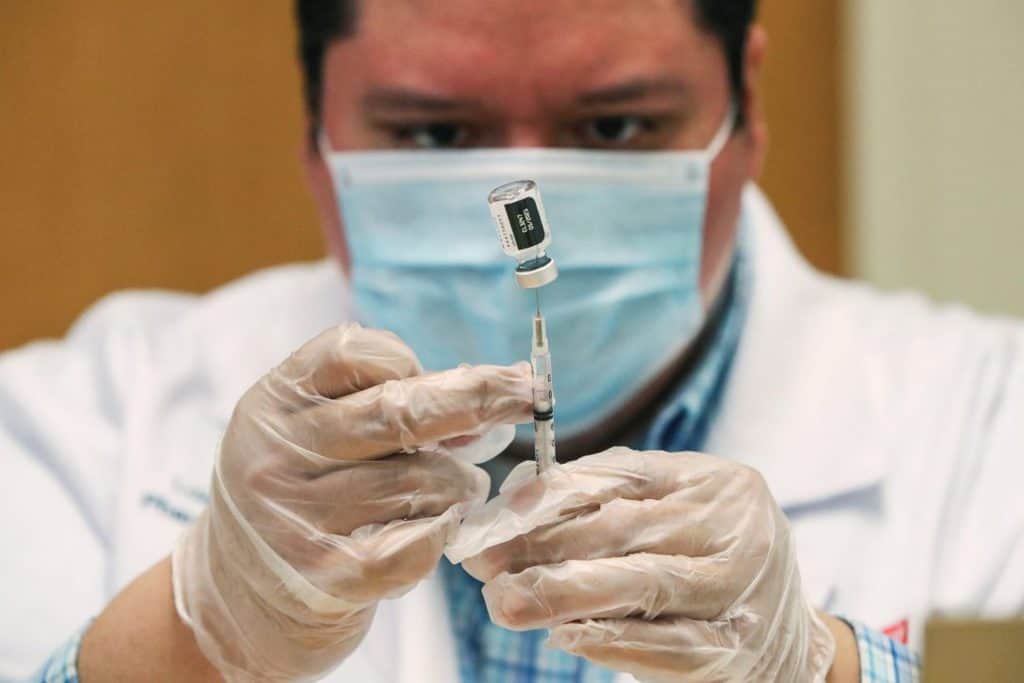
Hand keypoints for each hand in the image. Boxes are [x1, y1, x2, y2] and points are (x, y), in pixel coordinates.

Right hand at [172, 323, 531, 680]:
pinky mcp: (327, 577)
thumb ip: (385, 408)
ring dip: (459, 483)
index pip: (354, 352)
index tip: (456, 374)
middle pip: (399, 409)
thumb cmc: (301, 499)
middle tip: (532, 391)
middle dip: (480, 396)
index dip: (414, 360)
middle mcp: (276, 454)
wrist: (241, 600)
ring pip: (421, 480)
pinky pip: (418, 542)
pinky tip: (439, 528)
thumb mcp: (315, 437)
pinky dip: (444, 531)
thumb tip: (488, 400)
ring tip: (456, 489)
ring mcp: (297, 518)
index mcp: (274, 403)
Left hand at [450, 447, 836, 682]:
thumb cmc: (709, 560)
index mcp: (715, 482)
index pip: (624, 475)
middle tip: (482, 561)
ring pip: (641, 584)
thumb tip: (518, 498)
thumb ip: (609, 499)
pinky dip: (610, 641)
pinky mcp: (734, 651)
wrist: (788, 637)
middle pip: (624, 530)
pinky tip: (564, 636)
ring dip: (563, 593)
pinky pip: (665, 647)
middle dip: (542, 545)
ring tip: (505, 600)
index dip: (553, 493)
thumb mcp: (676, 512)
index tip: (496, 512)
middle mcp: (735, 529)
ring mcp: (740, 593)